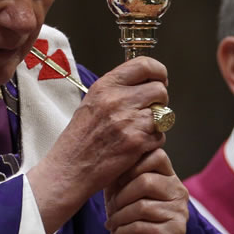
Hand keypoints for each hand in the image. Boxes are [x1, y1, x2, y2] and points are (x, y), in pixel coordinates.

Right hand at [28, 56, 167, 233]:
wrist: (70, 168)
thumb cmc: (80, 139)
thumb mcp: (92, 102)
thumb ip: (117, 90)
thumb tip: (143, 85)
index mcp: (106, 86)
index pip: (144, 64)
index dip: (158, 72)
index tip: (160, 80)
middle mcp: (118, 100)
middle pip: (160, 90)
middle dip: (159, 101)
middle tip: (150, 110)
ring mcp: (129, 121)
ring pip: (163, 114)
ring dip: (156, 123)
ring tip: (139, 131)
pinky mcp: (137, 141)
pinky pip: (160, 136)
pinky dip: (152, 142)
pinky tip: (136, 146)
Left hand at [104, 147, 188, 233]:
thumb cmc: (133, 220)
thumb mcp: (124, 193)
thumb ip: (121, 175)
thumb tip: (108, 161)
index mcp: (169, 176)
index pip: (156, 155)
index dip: (132, 166)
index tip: (118, 182)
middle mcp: (179, 191)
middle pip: (145, 182)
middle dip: (121, 197)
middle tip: (111, 209)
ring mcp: (180, 212)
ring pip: (142, 207)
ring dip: (119, 218)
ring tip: (112, 224)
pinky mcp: (176, 232)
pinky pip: (142, 227)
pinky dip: (124, 232)